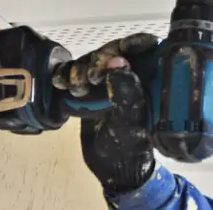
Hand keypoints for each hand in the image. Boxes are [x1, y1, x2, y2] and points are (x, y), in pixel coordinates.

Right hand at [57, 33, 159, 192]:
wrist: (112, 169)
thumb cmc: (130, 150)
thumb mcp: (130, 125)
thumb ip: (127, 96)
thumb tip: (119, 64)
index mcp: (151, 82)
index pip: (148, 50)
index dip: (135, 43)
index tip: (122, 47)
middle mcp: (132, 78)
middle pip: (116, 52)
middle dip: (100, 59)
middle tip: (89, 76)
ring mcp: (111, 82)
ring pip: (95, 61)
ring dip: (81, 68)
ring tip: (76, 85)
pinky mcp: (93, 89)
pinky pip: (77, 74)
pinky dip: (67, 74)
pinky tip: (61, 82)